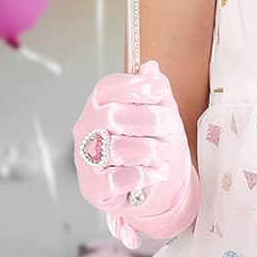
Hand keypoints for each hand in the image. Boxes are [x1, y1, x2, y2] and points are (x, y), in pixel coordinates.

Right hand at [72, 61, 200, 247]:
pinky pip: (117, 179)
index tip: (158, 93)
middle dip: (150, 120)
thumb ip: (157, 90)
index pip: (107, 88)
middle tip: (169, 128)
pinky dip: (143, 176)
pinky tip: (151, 174)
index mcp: (100, 106)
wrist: (160, 186)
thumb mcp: (164, 113)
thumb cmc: (157, 146)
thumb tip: (150, 69)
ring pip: (117, 148)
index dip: (134, 86)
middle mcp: (87, 131)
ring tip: (161, 157)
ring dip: (150, 151)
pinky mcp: (92, 188)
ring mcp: (86, 160)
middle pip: (112, 115)